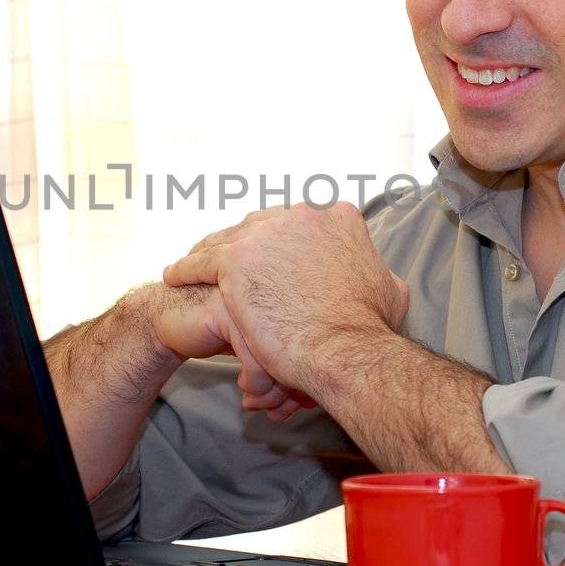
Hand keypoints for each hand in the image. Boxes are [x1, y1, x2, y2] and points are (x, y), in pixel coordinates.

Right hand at [144, 282, 311, 420]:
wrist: (172, 320)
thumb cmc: (221, 332)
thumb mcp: (263, 347)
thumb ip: (290, 363)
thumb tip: (313, 399)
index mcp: (292, 290)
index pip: (319, 338)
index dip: (313, 375)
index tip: (303, 403)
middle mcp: (278, 288)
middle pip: (306, 345)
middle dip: (294, 388)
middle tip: (281, 411)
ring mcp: (253, 295)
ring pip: (283, 352)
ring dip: (272, 391)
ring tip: (260, 404)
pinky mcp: (227, 308)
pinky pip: (256, 355)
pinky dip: (254, 383)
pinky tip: (244, 388)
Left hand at [161, 203, 409, 399]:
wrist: (345, 350)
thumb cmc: (369, 328)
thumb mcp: (388, 289)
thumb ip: (375, 271)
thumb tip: (380, 274)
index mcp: (337, 217)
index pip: (300, 223)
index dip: (284, 241)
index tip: (273, 257)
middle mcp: (301, 215)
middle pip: (262, 225)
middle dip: (248, 244)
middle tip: (234, 264)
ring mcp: (266, 235)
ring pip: (229, 239)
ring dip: (211, 252)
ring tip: (194, 266)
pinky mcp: (236, 260)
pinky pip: (202, 262)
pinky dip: (186, 268)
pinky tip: (175, 276)